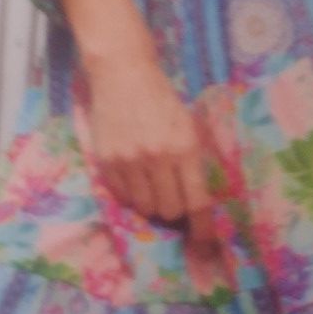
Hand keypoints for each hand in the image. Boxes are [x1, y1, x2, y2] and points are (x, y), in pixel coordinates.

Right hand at [85, 55, 216, 248]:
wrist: (124, 74)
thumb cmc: (162, 99)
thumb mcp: (187, 125)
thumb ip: (192, 161)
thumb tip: (198, 203)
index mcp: (185, 147)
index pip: (197, 202)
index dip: (204, 227)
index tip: (206, 239)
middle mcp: (157, 157)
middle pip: (171, 211)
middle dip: (175, 210)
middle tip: (174, 198)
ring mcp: (129, 161)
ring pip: (145, 207)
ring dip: (152, 203)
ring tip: (153, 184)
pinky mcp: (107, 161)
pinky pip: (122, 198)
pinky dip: (131, 194)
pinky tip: (134, 176)